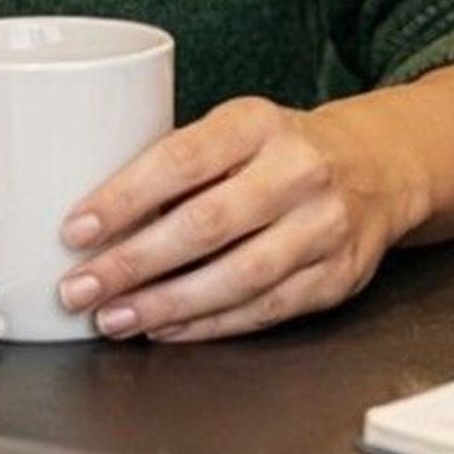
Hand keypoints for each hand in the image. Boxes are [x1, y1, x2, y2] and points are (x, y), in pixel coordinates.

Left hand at [55, 98, 419, 343]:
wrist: (377, 168)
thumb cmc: (279, 152)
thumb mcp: (236, 131)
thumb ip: (180, 166)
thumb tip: (96, 221)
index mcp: (258, 124)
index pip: (182, 160)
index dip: (124, 198)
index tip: (76, 230)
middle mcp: (297, 172)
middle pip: (206, 225)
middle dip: (133, 264)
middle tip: (80, 289)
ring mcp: (323, 227)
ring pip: (237, 278)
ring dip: (165, 305)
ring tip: (114, 318)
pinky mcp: (336, 277)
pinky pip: (263, 310)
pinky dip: (208, 325)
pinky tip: (166, 329)